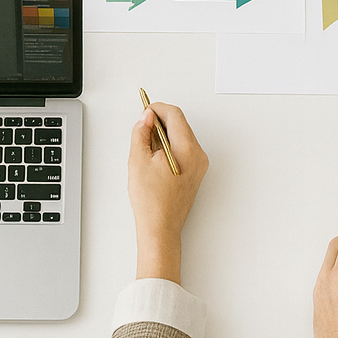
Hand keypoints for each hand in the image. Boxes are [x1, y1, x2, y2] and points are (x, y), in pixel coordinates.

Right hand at [128, 102, 208, 282]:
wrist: (160, 228)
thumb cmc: (151, 201)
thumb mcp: (138, 160)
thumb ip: (141, 133)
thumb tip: (146, 118)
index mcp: (187, 149)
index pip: (175, 115)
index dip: (157, 108)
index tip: (145, 111)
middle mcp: (198, 155)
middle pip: (180, 124)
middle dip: (160, 121)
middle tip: (142, 126)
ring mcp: (199, 165)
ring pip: (182, 136)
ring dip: (164, 134)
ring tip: (146, 145)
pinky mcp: (196, 172)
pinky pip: (184, 149)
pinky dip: (170, 146)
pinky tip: (155, 156)